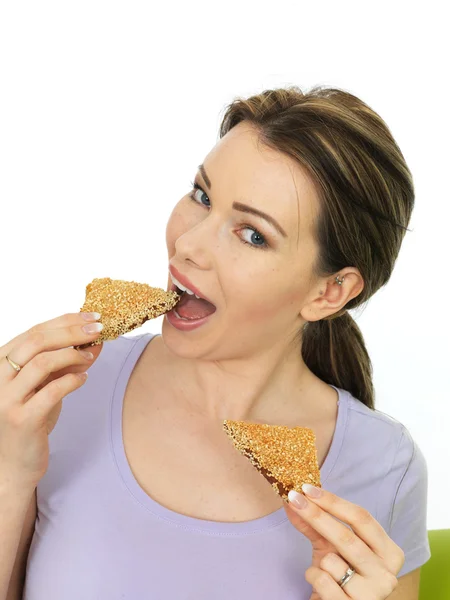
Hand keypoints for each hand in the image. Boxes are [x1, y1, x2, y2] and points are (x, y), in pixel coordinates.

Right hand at [0, 312, 103, 487]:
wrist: (14, 463)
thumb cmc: (30, 419)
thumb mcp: (45, 384)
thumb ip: (65, 363)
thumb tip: (94, 341)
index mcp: (0, 363)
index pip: (34, 331)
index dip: (65, 321)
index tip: (91, 318)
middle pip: (36, 341)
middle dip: (72, 332)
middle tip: (97, 330)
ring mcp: (6, 399)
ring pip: (42, 363)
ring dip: (72, 355)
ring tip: (89, 357)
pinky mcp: (22, 419)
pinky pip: (52, 390)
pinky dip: (72, 380)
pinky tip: (83, 379)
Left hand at [284, 484, 404, 598]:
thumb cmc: (338, 577)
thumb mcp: (330, 548)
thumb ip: (313, 525)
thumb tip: (292, 500)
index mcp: (389, 552)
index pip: (362, 518)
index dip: (333, 501)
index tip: (307, 488)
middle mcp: (387, 574)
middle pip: (346, 535)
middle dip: (316, 515)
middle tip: (294, 498)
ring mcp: (373, 595)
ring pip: (331, 561)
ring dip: (318, 562)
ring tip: (324, 571)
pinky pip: (322, 580)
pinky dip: (313, 577)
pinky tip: (321, 586)